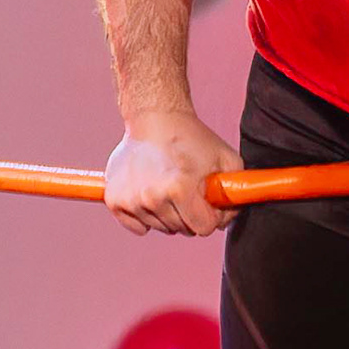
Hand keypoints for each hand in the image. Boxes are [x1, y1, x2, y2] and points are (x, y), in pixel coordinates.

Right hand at [105, 112, 238, 238]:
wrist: (154, 118)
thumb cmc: (191, 138)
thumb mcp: (226, 159)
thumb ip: (234, 192)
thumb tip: (226, 219)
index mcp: (179, 188)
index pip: (204, 228)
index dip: (211, 215)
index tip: (207, 200)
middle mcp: (152, 197)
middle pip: (182, 229)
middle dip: (190, 214)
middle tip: (188, 189)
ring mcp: (130, 200)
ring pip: (160, 228)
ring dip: (168, 214)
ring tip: (168, 186)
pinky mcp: (114, 200)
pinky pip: (137, 227)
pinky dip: (146, 218)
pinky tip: (151, 195)